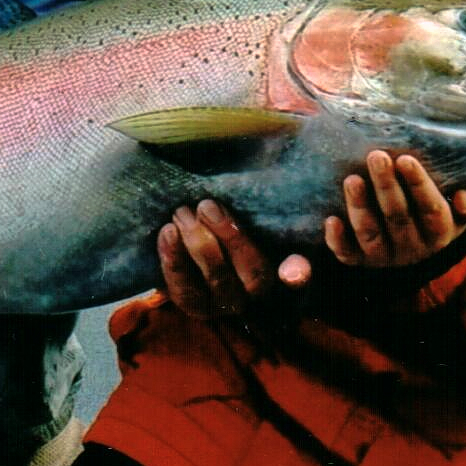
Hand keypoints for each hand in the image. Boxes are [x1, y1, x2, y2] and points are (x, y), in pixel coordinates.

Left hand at [158, 198, 310, 318]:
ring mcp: (225, 302)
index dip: (299, 273)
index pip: (299, 273)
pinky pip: (184, 290)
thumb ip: (261, 202)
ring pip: (217, 280)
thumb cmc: (224, 216)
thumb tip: (277, 160)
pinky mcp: (195, 305)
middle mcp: (258, 292)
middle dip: (229, 237)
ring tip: (182, 213)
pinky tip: (166, 232)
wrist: (188, 238)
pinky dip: (173, 260)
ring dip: (198, 245)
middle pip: (253, 274)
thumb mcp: (245, 208)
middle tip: (206, 205)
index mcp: (281, 266)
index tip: (293, 271)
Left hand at [324, 151, 465, 268]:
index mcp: (441, 232)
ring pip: (371, 235)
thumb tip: (462, 199)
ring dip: (360, 208)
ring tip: (352, 180)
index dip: (419, 185)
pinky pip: (349, 256)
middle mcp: (414, 248)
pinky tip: (330, 219)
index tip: (406, 159)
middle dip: (386, 186)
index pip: (432, 209)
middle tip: (376, 156)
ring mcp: (387, 256)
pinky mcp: (363, 260)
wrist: (426, 245)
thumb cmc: (445, 210)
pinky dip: (338, 240)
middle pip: (398, 218)